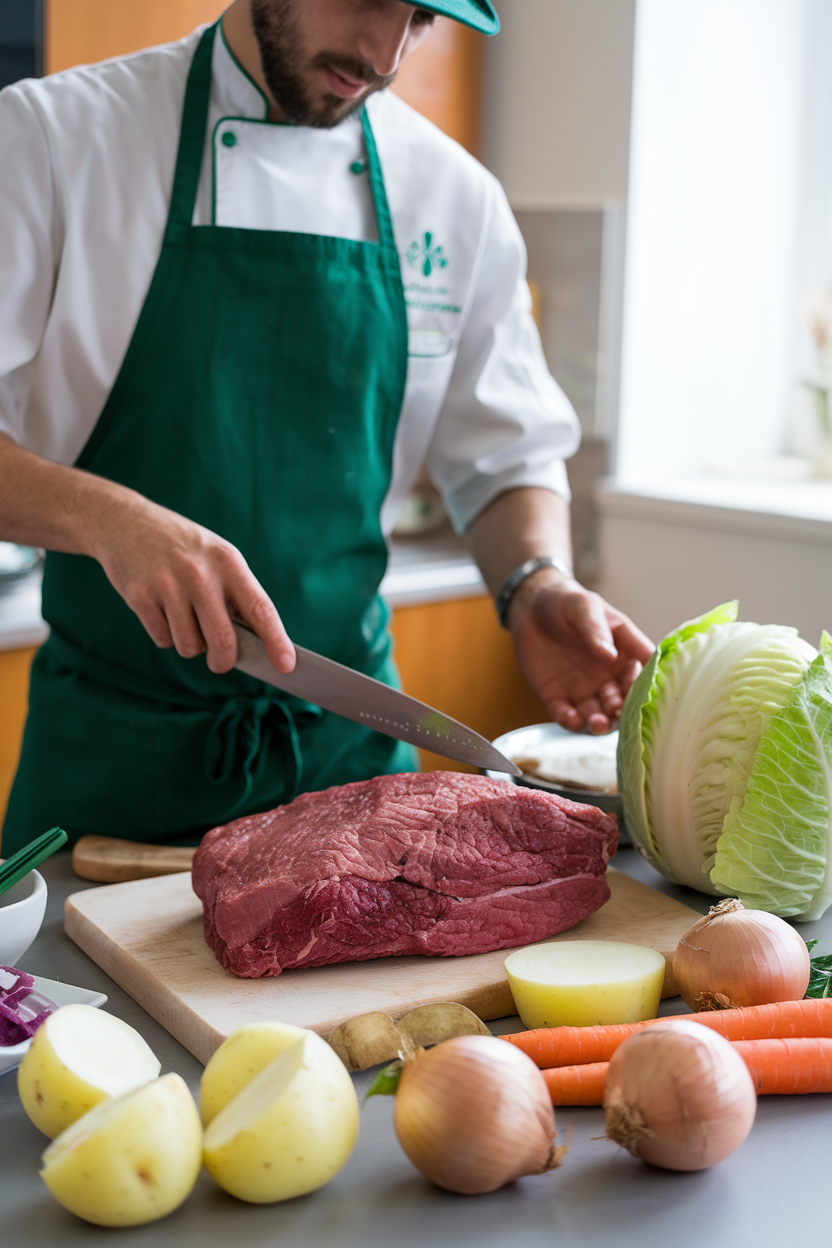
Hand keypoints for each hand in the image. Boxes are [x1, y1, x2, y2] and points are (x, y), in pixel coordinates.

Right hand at [92, 495, 294, 675]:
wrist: (123, 521)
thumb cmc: (181, 548)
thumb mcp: (215, 557)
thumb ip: (235, 594)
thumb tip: (256, 644)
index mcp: (228, 561)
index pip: (260, 609)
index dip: (276, 641)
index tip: (286, 665)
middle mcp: (200, 573)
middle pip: (222, 641)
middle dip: (223, 661)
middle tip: (220, 662)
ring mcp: (168, 585)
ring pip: (190, 646)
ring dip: (189, 643)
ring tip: (182, 616)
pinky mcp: (139, 596)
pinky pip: (163, 639)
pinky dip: (165, 634)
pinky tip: (160, 609)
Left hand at [508, 572, 653, 733]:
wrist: (531, 607)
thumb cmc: (567, 603)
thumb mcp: (584, 606)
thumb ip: (596, 629)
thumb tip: (609, 655)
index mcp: (624, 655)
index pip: (641, 676)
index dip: (643, 688)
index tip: (641, 696)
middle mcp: (608, 677)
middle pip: (622, 703)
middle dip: (621, 712)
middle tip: (615, 711)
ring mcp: (583, 690)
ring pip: (597, 716)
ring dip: (599, 723)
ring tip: (595, 721)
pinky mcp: (558, 697)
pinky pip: (566, 716)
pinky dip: (571, 721)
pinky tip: (571, 718)